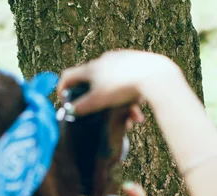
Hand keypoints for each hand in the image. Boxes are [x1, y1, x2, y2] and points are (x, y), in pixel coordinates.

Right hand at [57, 50, 181, 115]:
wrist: (154, 75)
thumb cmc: (123, 87)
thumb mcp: (99, 101)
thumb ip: (82, 107)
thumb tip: (68, 112)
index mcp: (91, 68)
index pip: (68, 76)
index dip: (62, 88)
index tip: (64, 99)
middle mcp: (103, 59)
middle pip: (92, 79)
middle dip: (96, 98)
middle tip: (101, 111)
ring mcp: (120, 58)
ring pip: (112, 81)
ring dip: (117, 100)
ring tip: (130, 115)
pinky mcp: (135, 60)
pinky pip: (127, 78)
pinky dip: (129, 92)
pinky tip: (138, 105)